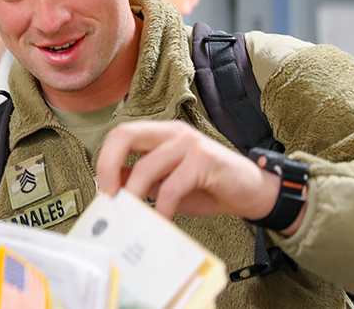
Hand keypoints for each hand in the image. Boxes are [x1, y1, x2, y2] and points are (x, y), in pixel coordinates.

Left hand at [96, 120, 281, 221]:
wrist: (250, 192)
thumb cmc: (207, 187)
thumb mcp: (164, 182)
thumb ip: (139, 178)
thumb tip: (109, 185)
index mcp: (160, 133)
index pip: (120, 134)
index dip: (104, 159)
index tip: (103, 187)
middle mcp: (172, 132)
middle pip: (125, 134)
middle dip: (108, 165)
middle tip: (109, 194)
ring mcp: (189, 143)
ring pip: (146, 165)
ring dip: (134, 195)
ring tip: (132, 216)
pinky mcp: (205, 160)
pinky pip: (172, 186)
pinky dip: (162, 208)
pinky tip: (161, 221)